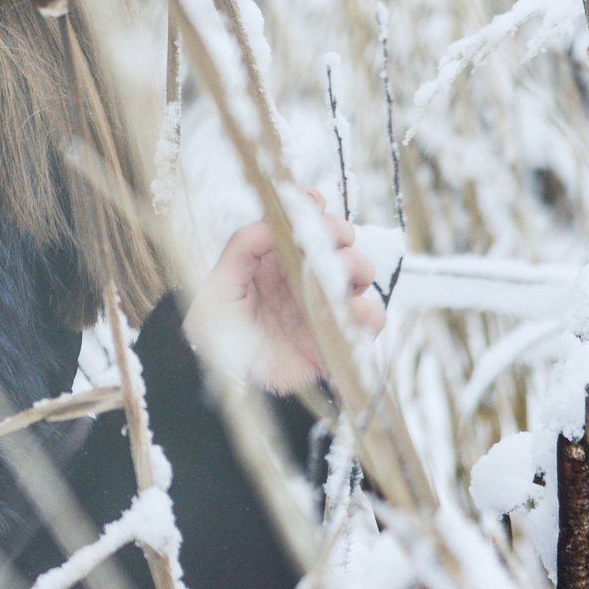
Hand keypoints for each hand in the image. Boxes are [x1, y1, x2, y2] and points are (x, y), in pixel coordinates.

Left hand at [185, 189, 385, 393]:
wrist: (231, 386)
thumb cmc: (218, 335)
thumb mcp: (218, 287)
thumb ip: (242, 249)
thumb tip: (272, 221)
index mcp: (274, 259)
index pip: (301, 223)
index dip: (311, 207)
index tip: (312, 202)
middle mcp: (303, 277)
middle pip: (336, 240)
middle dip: (337, 232)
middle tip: (329, 237)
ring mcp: (324, 304)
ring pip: (358, 272)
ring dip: (355, 266)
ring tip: (338, 274)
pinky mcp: (340, 335)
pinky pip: (370, 318)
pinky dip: (368, 310)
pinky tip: (350, 309)